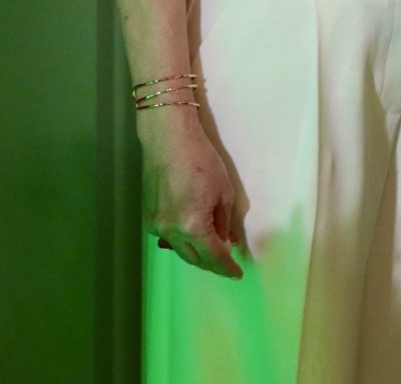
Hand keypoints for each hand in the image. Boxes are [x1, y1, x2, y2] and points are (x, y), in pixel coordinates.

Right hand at [139, 108, 242, 278]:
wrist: (168, 143)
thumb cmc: (202, 162)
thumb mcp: (224, 192)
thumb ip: (224, 222)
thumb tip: (226, 241)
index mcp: (193, 226)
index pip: (213, 256)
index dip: (226, 267)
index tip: (237, 274)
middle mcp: (171, 232)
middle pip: (193, 258)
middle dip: (211, 264)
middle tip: (226, 266)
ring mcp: (156, 227)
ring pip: (179, 250)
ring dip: (196, 255)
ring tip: (213, 254)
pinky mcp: (148, 219)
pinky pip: (169, 238)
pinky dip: (183, 242)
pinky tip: (194, 238)